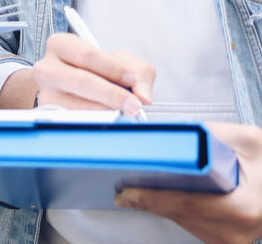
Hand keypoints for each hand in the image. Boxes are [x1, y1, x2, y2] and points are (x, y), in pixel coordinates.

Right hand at [31, 32, 154, 116]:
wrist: (74, 88)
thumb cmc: (97, 71)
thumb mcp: (119, 61)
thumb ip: (138, 71)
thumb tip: (143, 95)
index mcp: (60, 44)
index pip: (87, 55)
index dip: (113, 68)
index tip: (132, 80)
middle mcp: (46, 68)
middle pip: (81, 81)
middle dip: (112, 95)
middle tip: (134, 105)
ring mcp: (45, 93)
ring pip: (77, 106)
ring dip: (106, 112)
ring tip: (123, 113)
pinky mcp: (50, 116)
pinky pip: (75, 122)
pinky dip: (96, 123)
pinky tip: (108, 120)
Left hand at [116, 122, 261, 243]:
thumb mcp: (246, 138)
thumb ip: (211, 134)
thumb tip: (172, 134)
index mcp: (242, 207)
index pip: (187, 204)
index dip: (153, 197)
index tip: (127, 191)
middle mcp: (237, 231)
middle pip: (180, 215)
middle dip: (149, 199)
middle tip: (121, 186)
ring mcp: (232, 240)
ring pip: (183, 222)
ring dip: (160, 206)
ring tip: (135, 188)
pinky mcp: (227, 241)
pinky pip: (193, 225)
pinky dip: (175, 210)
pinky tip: (160, 194)